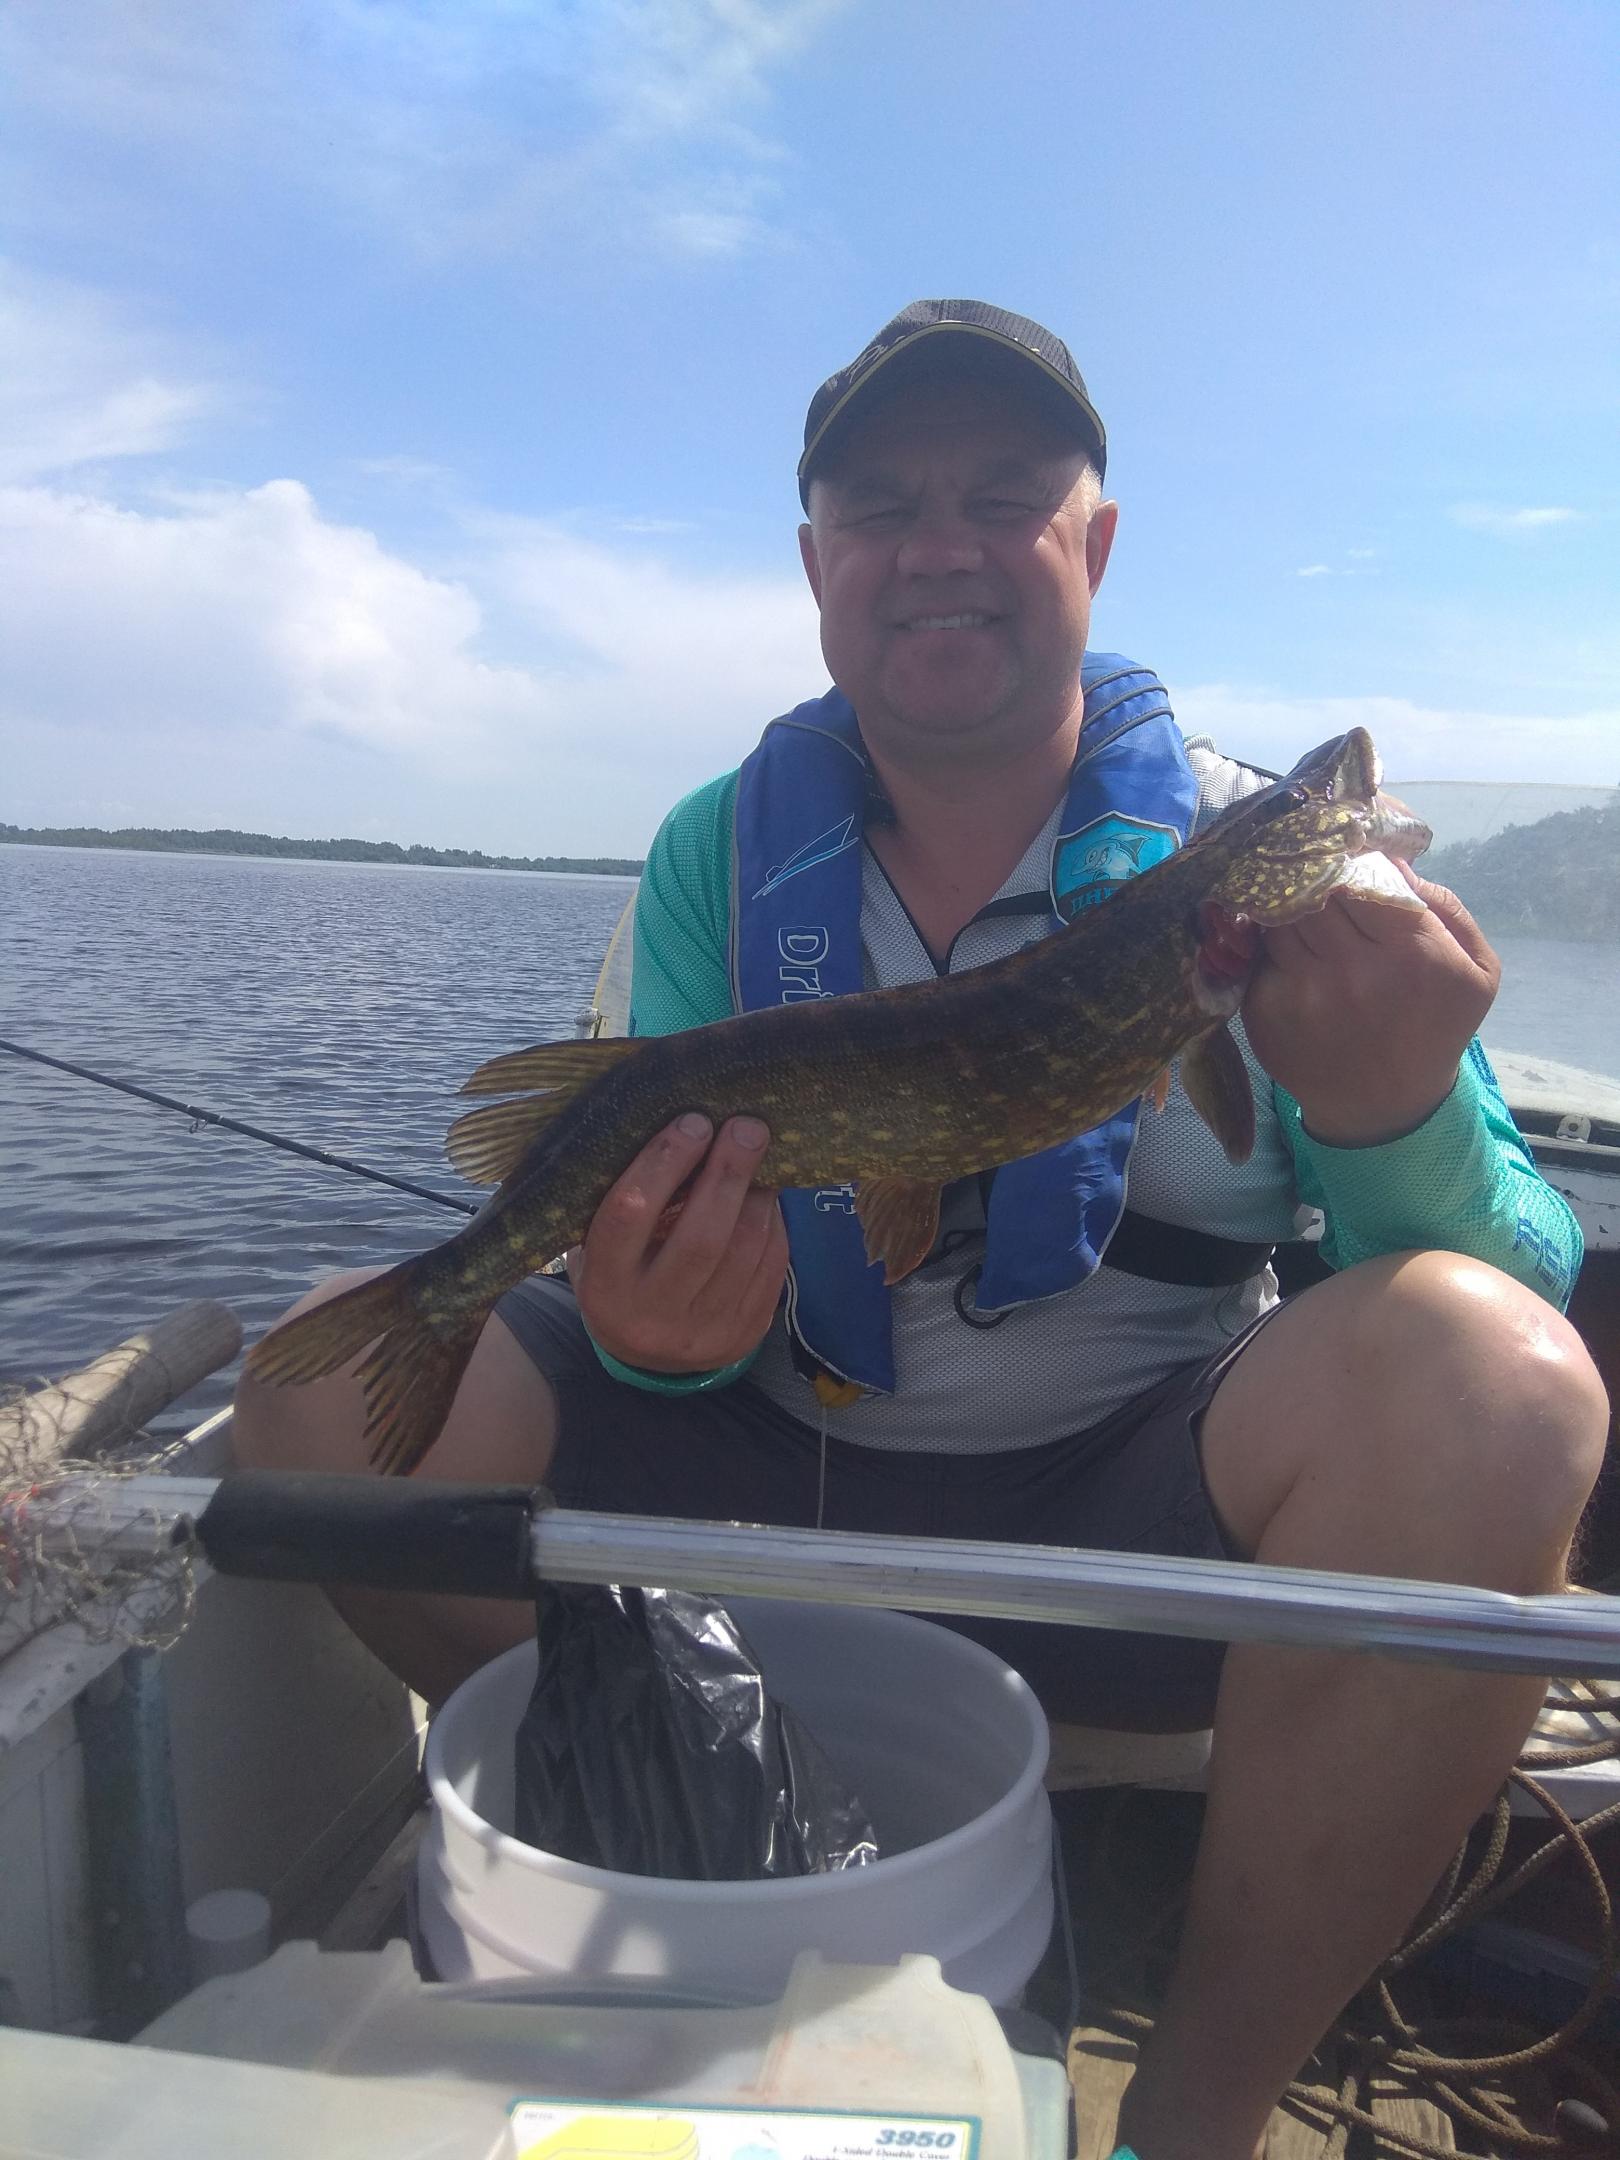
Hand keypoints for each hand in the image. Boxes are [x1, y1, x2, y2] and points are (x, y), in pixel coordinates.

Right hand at [568, 1112, 788, 1372]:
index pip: (629, 1215)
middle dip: (728, 1173)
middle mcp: (652, 1316)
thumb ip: (632, 1199)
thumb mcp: (604, 1247)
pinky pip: (771, 1267)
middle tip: (746, 1126)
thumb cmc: (624, 1276)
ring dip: (757, 1194)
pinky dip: (774, 1222)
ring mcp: (704, 1332)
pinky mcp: (745, 1334)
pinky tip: (766, 1196)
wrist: (650, 1359)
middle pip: (700, 1238)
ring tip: (757, 1156)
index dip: (663, 1163)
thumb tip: (689, 1126)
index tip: (693, 1122)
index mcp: (605, 1287)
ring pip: (744, 1250)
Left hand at [1240, 869, 1499, 1145]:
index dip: (1349, 858)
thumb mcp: (1476, 972)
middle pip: (1313, 890)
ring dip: (1285, 907)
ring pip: (1278, 916)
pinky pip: (1259, 953)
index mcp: (1414, 952)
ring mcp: (1306, 992)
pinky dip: (1269, 945)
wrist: (1385, 1106)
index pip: (1364, 875)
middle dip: (1313, 877)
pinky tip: (1289, 953)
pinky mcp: (1266, 1010)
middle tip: (1315, 875)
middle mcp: (1356, 971)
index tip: (1345, 854)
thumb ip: (1446, 908)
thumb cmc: (1435, 1027)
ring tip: (1299, 910)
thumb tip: (1392, 859)